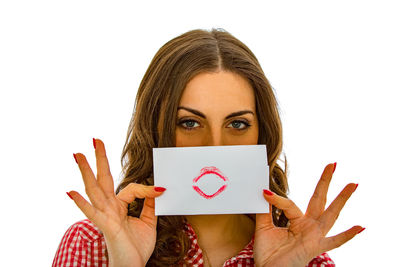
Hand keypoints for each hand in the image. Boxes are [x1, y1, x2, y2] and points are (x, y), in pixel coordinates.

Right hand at [67, 139, 164, 266]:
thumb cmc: (137, 247)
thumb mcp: (148, 221)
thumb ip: (149, 205)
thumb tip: (157, 189)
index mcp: (119, 206)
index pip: (132, 188)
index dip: (148, 189)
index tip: (162, 189)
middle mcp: (110, 208)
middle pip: (103, 179)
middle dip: (100, 159)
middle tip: (95, 140)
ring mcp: (105, 216)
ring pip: (94, 190)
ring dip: (86, 172)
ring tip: (79, 155)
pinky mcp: (105, 226)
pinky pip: (92, 213)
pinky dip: (81, 203)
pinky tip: (70, 192)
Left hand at [254, 163, 363, 266]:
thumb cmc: (269, 253)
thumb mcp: (264, 228)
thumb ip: (266, 211)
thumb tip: (263, 191)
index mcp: (296, 221)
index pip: (290, 203)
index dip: (277, 198)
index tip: (264, 191)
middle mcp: (308, 226)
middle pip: (319, 199)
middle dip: (325, 182)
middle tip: (332, 164)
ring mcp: (314, 236)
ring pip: (330, 214)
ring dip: (342, 199)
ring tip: (353, 184)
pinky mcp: (316, 247)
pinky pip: (334, 242)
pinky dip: (347, 235)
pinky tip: (360, 227)